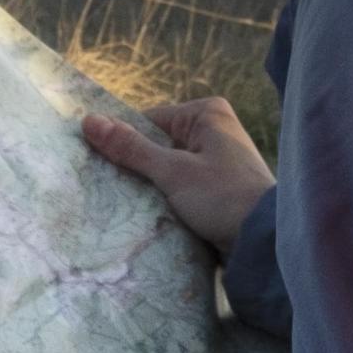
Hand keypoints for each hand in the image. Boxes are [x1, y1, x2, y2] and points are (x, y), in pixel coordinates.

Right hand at [81, 95, 274, 253]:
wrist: (264, 239)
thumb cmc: (222, 196)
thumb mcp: (172, 171)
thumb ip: (131, 148)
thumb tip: (88, 121)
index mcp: (206, 114)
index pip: (149, 122)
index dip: (122, 142)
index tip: (94, 162)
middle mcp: (213, 130)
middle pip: (157, 145)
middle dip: (135, 166)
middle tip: (102, 185)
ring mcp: (216, 159)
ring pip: (166, 168)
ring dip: (149, 185)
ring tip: (119, 201)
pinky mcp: (217, 187)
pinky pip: (180, 186)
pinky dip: (165, 197)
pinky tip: (144, 211)